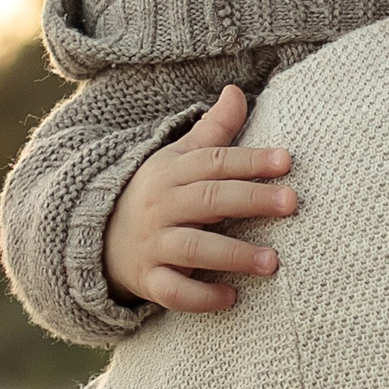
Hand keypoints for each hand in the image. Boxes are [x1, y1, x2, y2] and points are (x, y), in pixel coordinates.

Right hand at [103, 84, 296, 310]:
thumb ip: (213, 131)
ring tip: (272, 262)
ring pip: (194, 247)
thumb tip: (237, 91)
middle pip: (209, 200)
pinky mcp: (149, 279)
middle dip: (250, 199)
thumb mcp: (178, 158)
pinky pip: (173, 291)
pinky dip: (201, 296)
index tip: (286, 161)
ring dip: (233, 254)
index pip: (214, 162)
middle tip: (292, 202)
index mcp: (173, 172)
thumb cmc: (156, 194)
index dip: (249, 160)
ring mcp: (155, 244)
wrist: (96, 236)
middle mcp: (163, 206)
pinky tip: (232, 297)